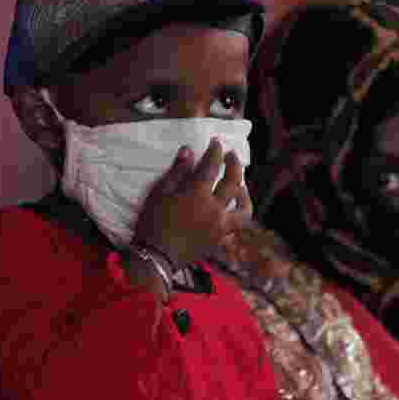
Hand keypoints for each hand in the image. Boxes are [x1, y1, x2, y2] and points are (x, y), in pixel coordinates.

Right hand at [133, 138, 252, 266]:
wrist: (156, 257)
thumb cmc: (153, 222)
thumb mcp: (160, 193)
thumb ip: (177, 171)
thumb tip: (188, 151)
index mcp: (198, 194)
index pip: (212, 166)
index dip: (215, 152)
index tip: (216, 142)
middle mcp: (215, 209)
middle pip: (233, 182)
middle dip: (234, 165)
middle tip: (232, 155)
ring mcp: (220, 226)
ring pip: (243, 208)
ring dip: (245, 194)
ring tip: (241, 187)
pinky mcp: (220, 239)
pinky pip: (236, 225)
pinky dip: (237, 215)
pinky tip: (232, 209)